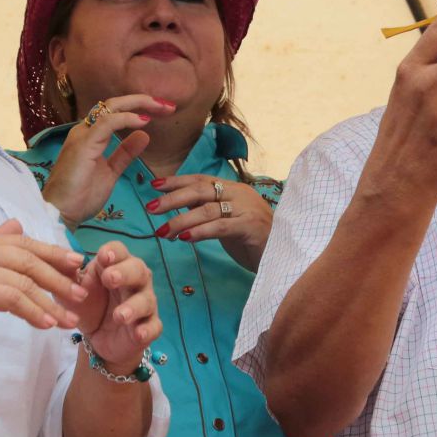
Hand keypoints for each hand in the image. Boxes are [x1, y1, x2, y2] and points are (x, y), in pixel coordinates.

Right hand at [0, 218, 85, 360]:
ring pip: (24, 282)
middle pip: (28, 259)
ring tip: (69, 319)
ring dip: (51, 302)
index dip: (52, 253)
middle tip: (81, 294)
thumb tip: (17, 225)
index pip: (22, 243)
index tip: (78, 265)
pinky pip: (12, 299)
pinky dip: (34, 312)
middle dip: (59, 278)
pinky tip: (46, 324)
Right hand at [42, 94, 174, 225]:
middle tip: (168, 105)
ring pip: (110, 107)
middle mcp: (85, 131)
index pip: (116, 113)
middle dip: (143, 101)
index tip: (163, 112)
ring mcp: (83, 135)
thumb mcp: (111, 172)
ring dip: (138, 104)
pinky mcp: (83, 144)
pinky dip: (126, 119)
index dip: (139, 108)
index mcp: (90, 136)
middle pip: (114, 104)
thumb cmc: (80, 196)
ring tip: (161, 108)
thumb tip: (143, 136)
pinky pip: (106, 123)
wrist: (61, 213)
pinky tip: (144, 121)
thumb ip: (125, 154)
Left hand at [74, 240, 161, 370]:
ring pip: (146, 300)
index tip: (103, 256)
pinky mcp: (149, 327)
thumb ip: (67, 275)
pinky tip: (138, 334)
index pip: (119, 252)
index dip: (113, 253)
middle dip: (125, 273)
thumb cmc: (87, 305)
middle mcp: (135, 281)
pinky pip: (154, 327)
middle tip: (109, 278)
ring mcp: (144, 304)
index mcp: (116, 266)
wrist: (96, 337)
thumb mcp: (71, 291)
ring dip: (134, 307)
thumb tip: (68, 260)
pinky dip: (147, 330)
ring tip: (119, 316)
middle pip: (138, 270)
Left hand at [149, 175, 273, 270]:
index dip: (177, 181)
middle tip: (150, 208)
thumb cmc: (255, 241)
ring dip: (181, 220)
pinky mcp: (251, 227)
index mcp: (234, 189)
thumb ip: (208, 212)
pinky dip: (200, 232)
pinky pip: (220, 227)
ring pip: (207, 209)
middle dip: (172, 198)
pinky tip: (184, 239)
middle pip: (200, 190)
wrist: (286, 256)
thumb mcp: (229, 221)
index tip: (153, 186)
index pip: (201, 180)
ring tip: (162, 232)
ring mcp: (247, 209)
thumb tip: (178, 207)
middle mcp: (240, 194)